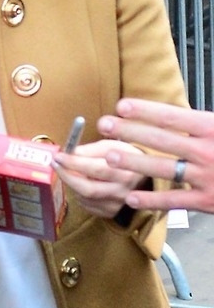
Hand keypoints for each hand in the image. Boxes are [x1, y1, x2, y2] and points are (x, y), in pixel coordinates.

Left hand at [52, 139, 144, 217]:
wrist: (145, 179)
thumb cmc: (125, 158)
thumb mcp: (114, 146)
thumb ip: (92, 149)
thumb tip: (71, 152)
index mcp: (127, 172)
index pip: (97, 169)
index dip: (75, 163)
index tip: (59, 155)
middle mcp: (123, 192)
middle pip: (89, 188)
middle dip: (67, 175)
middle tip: (56, 164)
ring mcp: (116, 205)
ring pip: (85, 198)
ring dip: (72, 183)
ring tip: (70, 170)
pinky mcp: (110, 213)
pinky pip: (87, 205)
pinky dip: (79, 193)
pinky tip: (81, 183)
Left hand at [98, 98, 213, 213]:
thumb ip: (202, 122)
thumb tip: (177, 112)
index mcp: (213, 129)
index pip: (173, 116)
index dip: (145, 110)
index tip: (122, 105)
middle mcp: (208, 152)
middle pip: (161, 139)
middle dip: (130, 131)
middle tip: (104, 124)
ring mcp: (207, 178)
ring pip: (163, 169)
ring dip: (134, 162)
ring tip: (109, 156)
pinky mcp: (208, 202)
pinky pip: (175, 201)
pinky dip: (152, 201)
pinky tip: (131, 197)